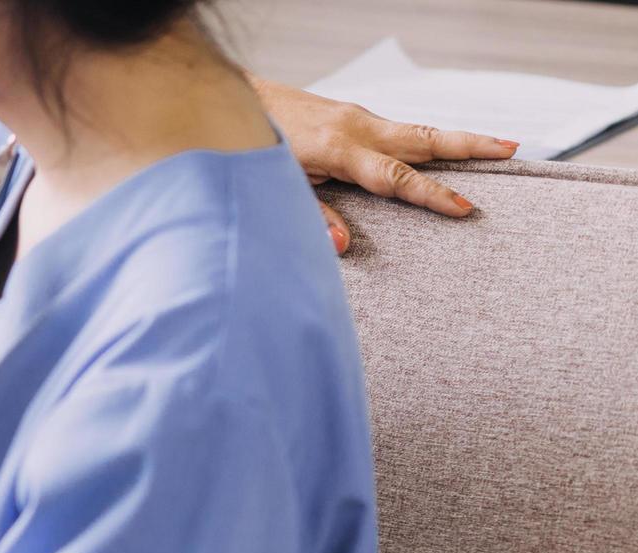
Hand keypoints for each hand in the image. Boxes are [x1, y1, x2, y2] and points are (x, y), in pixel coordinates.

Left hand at [254, 77, 518, 252]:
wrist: (245, 102)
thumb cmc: (260, 145)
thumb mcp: (281, 186)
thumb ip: (313, 216)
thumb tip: (342, 245)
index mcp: (338, 151)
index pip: (394, 178)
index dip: (430, 194)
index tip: (463, 208)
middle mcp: (356, 129)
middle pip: (423, 140)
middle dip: (469, 146)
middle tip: (512, 150)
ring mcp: (359, 119)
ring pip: (418, 130)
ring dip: (460, 138)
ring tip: (501, 145)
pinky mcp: (357, 118)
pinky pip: (402, 130)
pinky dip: (431, 138)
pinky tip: (450, 147)